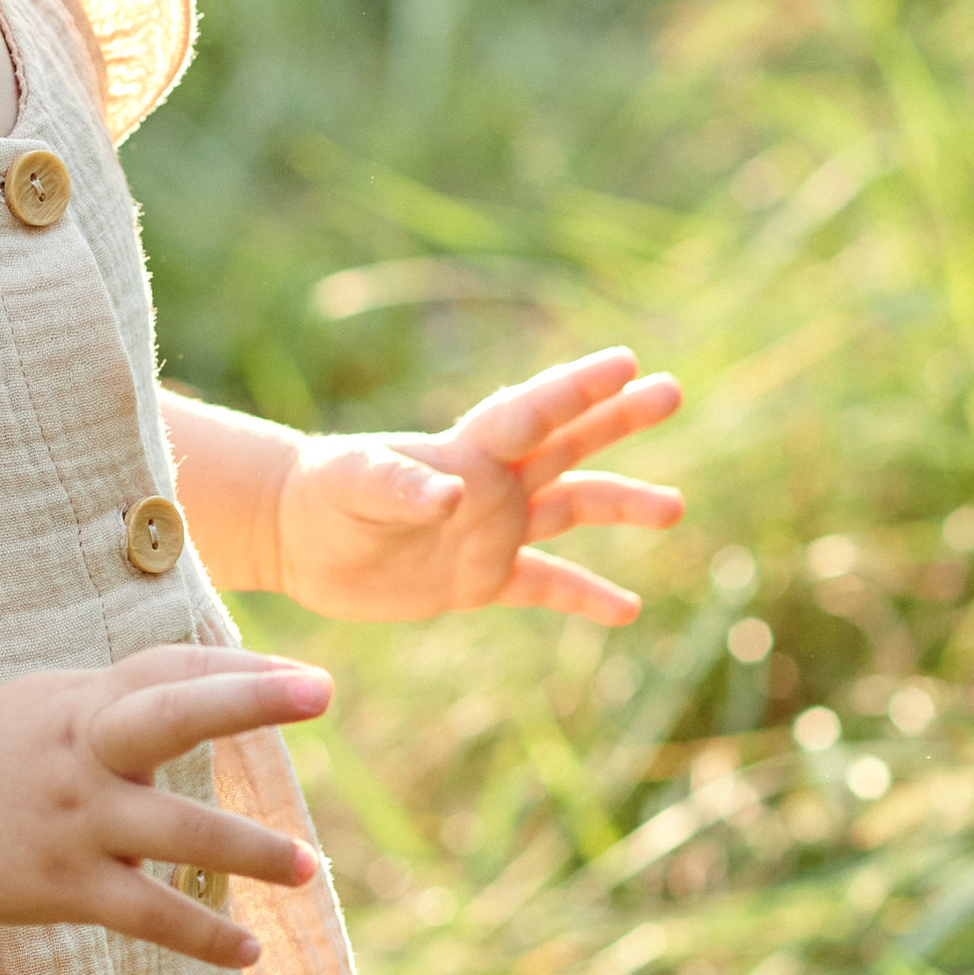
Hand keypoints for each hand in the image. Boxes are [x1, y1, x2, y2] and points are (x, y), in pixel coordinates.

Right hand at [0, 644, 327, 971]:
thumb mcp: (59, 701)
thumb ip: (133, 698)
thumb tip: (229, 686)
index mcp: (87, 699)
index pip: (175, 669)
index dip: (244, 671)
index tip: (310, 681)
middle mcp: (85, 750)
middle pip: (172, 713)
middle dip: (247, 701)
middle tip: (319, 692)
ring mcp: (76, 818)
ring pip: (177, 832)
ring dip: (250, 850)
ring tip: (307, 868)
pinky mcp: (63, 884)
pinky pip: (146, 914)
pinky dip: (202, 934)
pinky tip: (248, 950)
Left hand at [271, 346, 682, 624]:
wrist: (299, 540)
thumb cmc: (323, 496)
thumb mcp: (354, 485)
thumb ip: (402, 487)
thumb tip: (451, 498)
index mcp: (467, 451)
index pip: (533, 413)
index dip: (578, 389)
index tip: (626, 364)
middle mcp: (492, 484)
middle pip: (568, 444)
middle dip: (617, 418)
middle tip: (671, 391)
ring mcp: (492, 530)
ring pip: (571, 510)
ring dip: (622, 506)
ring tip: (674, 508)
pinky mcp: (480, 578)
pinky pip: (545, 586)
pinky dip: (585, 596)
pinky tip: (628, 610)